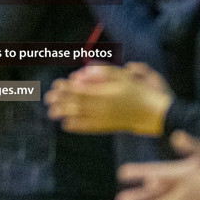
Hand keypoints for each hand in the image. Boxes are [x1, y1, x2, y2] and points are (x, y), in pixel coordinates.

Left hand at [46, 62, 173, 134]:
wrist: (152, 113)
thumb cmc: (138, 91)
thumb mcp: (123, 76)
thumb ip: (103, 72)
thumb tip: (84, 71)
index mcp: (106, 94)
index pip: (81, 90)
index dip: (66, 88)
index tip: (56, 85)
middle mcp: (103, 107)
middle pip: (77, 103)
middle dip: (61, 100)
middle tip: (48, 98)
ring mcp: (104, 119)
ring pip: (81, 116)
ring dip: (65, 113)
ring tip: (51, 112)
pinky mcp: (107, 127)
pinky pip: (89, 128)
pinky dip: (77, 126)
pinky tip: (66, 125)